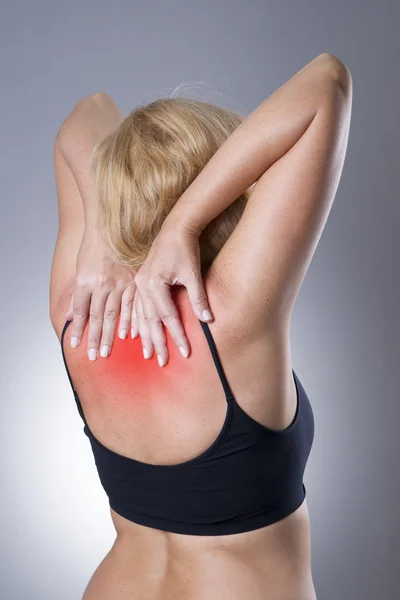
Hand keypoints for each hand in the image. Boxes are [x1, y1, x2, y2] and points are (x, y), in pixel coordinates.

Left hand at [66, 230, 135, 359]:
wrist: (110, 225)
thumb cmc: (93, 247)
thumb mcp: (80, 269)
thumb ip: (77, 295)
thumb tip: (72, 316)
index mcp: (86, 282)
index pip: (82, 312)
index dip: (79, 330)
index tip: (77, 346)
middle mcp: (102, 284)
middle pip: (98, 317)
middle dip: (96, 338)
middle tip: (96, 356)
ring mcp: (119, 283)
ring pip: (115, 314)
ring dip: (112, 334)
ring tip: (109, 350)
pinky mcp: (134, 280)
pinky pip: (132, 304)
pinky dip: (130, 320)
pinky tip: (129, 334)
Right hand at [133, 218, 213, 366]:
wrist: (176, 227)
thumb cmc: (186, 249)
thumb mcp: (193, 274)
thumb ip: (198, 298)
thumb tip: (207, 320)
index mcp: (154, 284)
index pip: (168, 317)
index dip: (177, 335)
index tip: (185, 352)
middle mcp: (142, 285)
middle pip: (150, 320)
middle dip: (157, 342)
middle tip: (163, 362)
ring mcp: (139, 283)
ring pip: (141, 315)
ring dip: (146, 335)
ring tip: (148, 354)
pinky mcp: (141, 280)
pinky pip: (137, 306)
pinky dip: (138, 321)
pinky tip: (136, 333)